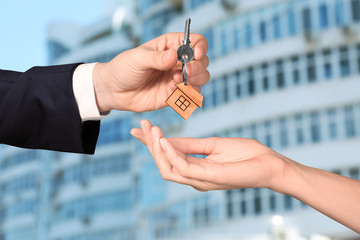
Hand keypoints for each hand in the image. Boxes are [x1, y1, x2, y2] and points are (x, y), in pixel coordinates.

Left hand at [93, 33, 208, 112]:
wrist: (114, 90)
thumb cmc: (124, 68)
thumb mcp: (138, 58)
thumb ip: (156, 58)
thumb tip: (174, 56)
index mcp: (171, 46)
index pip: (195, 42)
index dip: (200, 47)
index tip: (197, 54)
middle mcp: (178, 62)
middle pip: (202, 62)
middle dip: (198, 67)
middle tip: (187, 72)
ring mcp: (177, 78)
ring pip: (201, 79)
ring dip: (195, 81)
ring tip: (177, 81)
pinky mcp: (174, 94)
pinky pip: (190, 95)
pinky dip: (185, 94)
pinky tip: (171, 91)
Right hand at [130, 120, 293, 191]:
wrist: (270, 164)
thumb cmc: (246, 155)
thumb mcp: (212, 144)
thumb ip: (190, 145)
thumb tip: (168, 139)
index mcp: (195, 169)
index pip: (166, 158)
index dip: (150, 144)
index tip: (138, 129)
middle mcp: (194, 177)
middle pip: (163, 164)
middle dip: (149, 145)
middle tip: (140, 125)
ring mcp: (201, 179)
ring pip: (168, 168)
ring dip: (156, 148)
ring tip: (151, 129)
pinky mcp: (210, 177)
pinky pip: (183, 167)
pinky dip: (171, 153)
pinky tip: (164, 139)